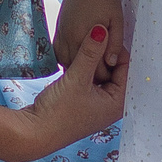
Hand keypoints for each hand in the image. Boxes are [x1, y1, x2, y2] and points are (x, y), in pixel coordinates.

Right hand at [16, 25, 126, 159]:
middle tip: (96, 35)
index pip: (127, 69)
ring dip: (94, 61)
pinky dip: (86, 69)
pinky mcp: (83, 102)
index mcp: (119, 103)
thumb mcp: (76, 78)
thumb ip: (90, 53)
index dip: (117, 50)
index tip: (106, 32)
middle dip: (106, 54)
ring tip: (87, 42)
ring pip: (101, 74)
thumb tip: (101, 29)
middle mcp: (112, 105)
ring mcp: (97, 104)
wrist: (34, 133)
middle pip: (116, 72)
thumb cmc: (59, 112)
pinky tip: (79, 57)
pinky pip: (90, 80)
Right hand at [54, 0, 126, 71]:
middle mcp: (69, 39)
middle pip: (79, 69)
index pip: (94, 69)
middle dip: (93, 73)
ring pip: (67, 64)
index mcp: (85, 38)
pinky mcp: (57, 32)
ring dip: (80, 68)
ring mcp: (61, 36)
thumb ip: (115, 43)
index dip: (106, 74)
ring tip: (94, 65)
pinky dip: (68, 60)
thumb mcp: (117, 21)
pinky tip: (79, 59)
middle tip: (106, 70)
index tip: (115, 72)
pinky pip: (59, 54)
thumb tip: (111, 62)